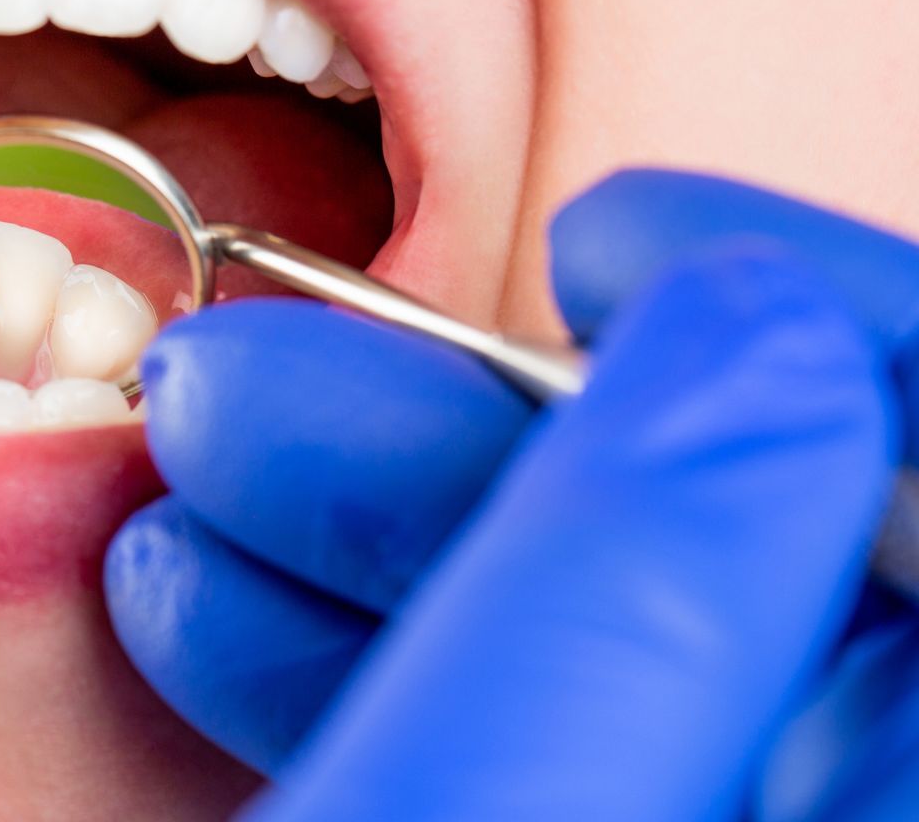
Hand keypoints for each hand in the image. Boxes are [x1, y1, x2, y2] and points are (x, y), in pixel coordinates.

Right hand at [105, 171, 918, 816]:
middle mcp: (809, 819)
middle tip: (264, 374)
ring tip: (187, 474)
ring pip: (621, 623)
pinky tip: (198, 594)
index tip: (608, 246)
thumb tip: (751, 336)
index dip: (823, 317)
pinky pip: (531, 718)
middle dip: (480, 421)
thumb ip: (628, 607)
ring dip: (379, 514)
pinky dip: (364, 643)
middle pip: (764, 539)